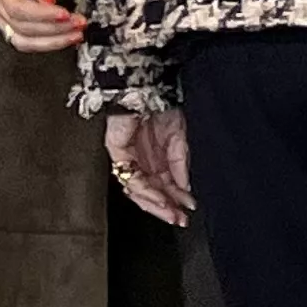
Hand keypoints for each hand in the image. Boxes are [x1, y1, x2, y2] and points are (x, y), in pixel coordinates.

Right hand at [0, 0, 83, 52]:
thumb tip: (49, 0)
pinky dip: (44, 43)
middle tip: (79, 24)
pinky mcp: (6, 22)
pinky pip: (22, 39)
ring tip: (75, 35)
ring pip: (21, 38)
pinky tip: (63, 38)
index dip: (43, 15)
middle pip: (23, 26)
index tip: (65, 14)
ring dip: (51, 41)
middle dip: (55, 29)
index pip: (18, 7)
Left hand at [104, 110, 190, 224]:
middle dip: (166, 208)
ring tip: (171, 213)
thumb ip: (181, 163)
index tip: (188, 210)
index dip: (176, 198)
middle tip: (180, 220)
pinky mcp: (118, 153)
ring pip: (139, 191)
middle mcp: (141, 160)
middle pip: (151, 192)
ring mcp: (129, 158)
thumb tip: (185, 188)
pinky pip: (131, 179)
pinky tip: (161, 198)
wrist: (147, 87)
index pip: (164, 184)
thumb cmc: (162, 104)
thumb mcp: (179, 137)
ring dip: (157, 204)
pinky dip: (147, 191)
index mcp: (155, 155)